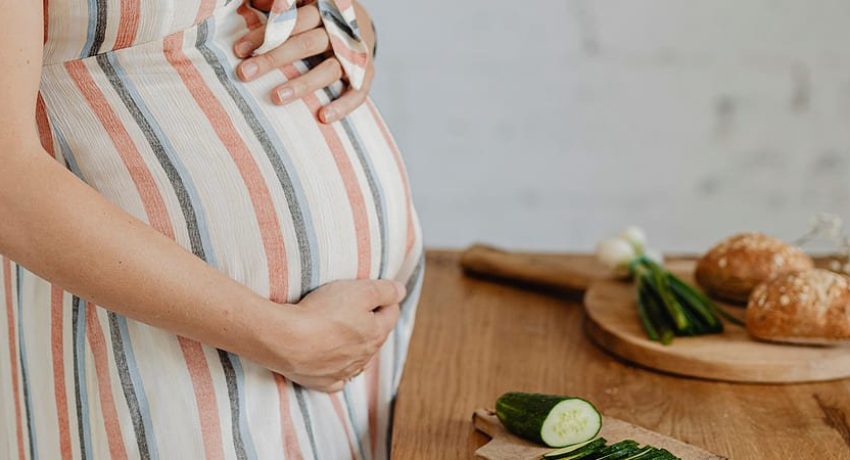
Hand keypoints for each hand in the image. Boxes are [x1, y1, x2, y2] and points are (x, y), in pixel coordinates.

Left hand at [234, 1, 375, 123]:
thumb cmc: (319, 16)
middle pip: (306, 44)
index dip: (265, 34)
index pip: (291, 19)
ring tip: (276, 98)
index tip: (238, 50)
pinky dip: (343, 106)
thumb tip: (253, 2)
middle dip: (274, 59)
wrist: (361, 22)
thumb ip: (283, 5)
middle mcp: (340, 29)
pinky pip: (358, 92)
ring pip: (329, 70)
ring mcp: (355, 53)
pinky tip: (323, 117)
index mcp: (324, 8)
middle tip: (244, 73)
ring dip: (303, 85)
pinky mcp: (367, 72)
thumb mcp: (303, 3)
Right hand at [258, 279, 404, 392]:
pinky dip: (338, 371)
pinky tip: (332, 363)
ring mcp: (343, 372)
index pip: (391, 313)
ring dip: (354, 346)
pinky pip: (337, 379)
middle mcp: (364, 357)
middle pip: (374, 336)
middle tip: (356, 307)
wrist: (286, 339)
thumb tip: (401, 291)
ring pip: (358, 359)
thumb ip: (386, 291)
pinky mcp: (322, 382)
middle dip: (370, 322)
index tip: (373, 289)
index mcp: (376, 334)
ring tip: (341, 332)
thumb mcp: (361, 291)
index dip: (384, 298)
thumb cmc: (323, 312)